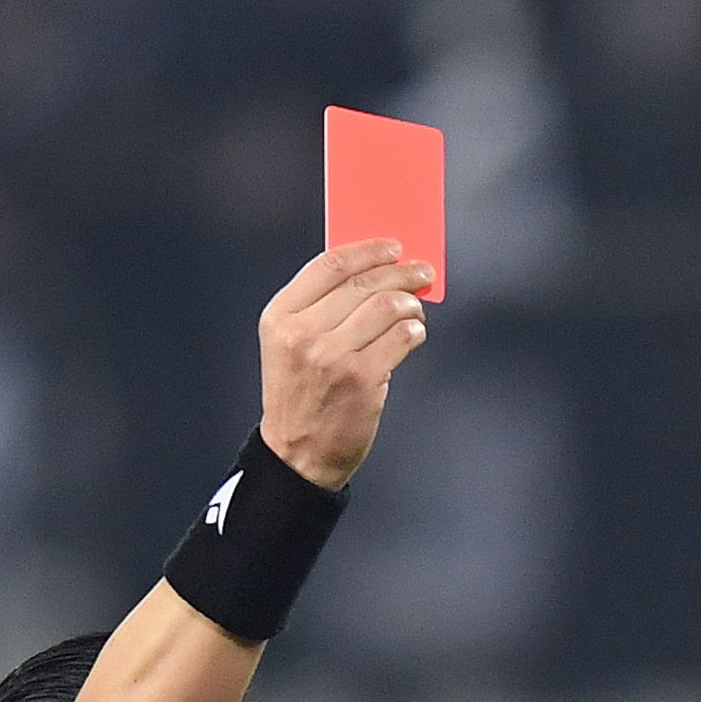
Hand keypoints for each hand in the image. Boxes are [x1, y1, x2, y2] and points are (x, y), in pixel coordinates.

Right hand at [257, 239, 433, 491]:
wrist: (297, 454)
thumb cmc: (300, 396)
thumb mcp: (289, 345)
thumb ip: (319, 307)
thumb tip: (373, 272)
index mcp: (280, 317)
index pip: (330, 265)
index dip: (368, 250)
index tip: (392, 247)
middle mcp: (303, 333)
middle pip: (362, 283)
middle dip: (400, 272)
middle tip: (420, 271)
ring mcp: (333, 357)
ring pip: (386, 307)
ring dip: (410, 302)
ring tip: (416, 307)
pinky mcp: (362, 379)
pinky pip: (401, 337)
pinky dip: (415, 329)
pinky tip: (415, 332)